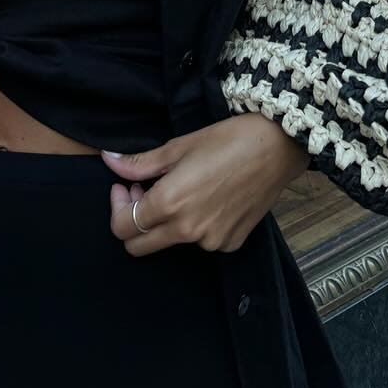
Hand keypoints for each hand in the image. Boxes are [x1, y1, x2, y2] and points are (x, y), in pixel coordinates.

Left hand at [101, 115, 307, 255]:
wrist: (277, 148)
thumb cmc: (228, 140)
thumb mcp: (179, 147)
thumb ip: (141, 164)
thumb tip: (110, 162)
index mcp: (170, 204)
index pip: (122, 228)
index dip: (117, 206)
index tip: (125, 187)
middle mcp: (188, 231)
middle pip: (139, 247)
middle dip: (132, 223)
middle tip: (143, 193)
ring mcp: (211, 241)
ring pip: (172, 242)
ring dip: (166, 222)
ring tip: (182, 189)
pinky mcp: (231, 243)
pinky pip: (201, 241)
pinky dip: (195, 225)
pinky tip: (207, 198)